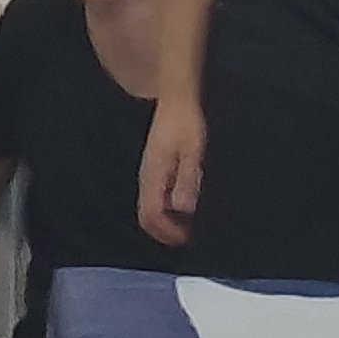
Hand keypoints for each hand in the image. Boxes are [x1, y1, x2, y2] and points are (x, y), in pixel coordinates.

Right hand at [137, 95, 205, 247]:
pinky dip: (167, 208)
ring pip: (150, 207)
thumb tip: (182, 209)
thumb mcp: (192, 151)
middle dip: (165, 231)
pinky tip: (185, 205)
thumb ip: (186, 179)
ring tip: (189, 225)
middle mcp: (146, 176)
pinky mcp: (154, 167)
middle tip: (189, 237)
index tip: (188, 238)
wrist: (176, 99)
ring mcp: (148, 172)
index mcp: (153, 174)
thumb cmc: (186, 122)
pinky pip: (154, 196)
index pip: (151, 215)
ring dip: (167, 220)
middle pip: (146, 215)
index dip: (167, 232)